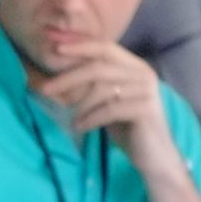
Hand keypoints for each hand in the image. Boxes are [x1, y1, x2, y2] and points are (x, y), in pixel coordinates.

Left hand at [44, 48, 178, 173]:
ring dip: (80, 104)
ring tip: (71, 119)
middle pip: (99, 67)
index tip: (55, 49)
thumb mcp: (108, 102)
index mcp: (135, 66)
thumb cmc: (128, 127)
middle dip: (68, 77)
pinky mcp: (146, 109)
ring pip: (103, 89)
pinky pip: (110, 109)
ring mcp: (147, 90)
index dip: (80, 46)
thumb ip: (92, 86)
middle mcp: (143, 73)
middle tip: (46, 89)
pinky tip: (80, 127)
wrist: (154, 155)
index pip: (105, 47)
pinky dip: (90, 118)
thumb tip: (57, 78)